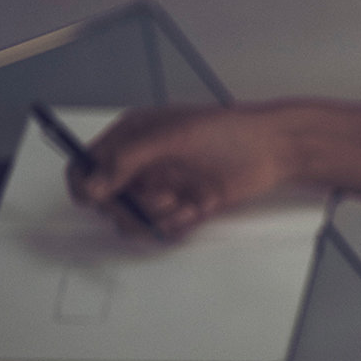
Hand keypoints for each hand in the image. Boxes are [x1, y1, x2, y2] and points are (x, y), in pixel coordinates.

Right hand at [69, 103, 293, 239]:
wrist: (274, 150)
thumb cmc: (227, 132)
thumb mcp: (172, 137)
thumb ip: (126, 160)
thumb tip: (91, 188)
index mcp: (130, 137)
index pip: (86, 166)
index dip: (85, 186)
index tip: (100, 199)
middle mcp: (140, 164)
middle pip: (107, 201)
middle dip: (130, 206)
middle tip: (160, 199)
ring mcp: (161, 187)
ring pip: (134, 219)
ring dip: (155, 217)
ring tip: (183, 202)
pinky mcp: (182, 207)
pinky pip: (163, 228)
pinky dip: (178, 223)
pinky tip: (199, 207)